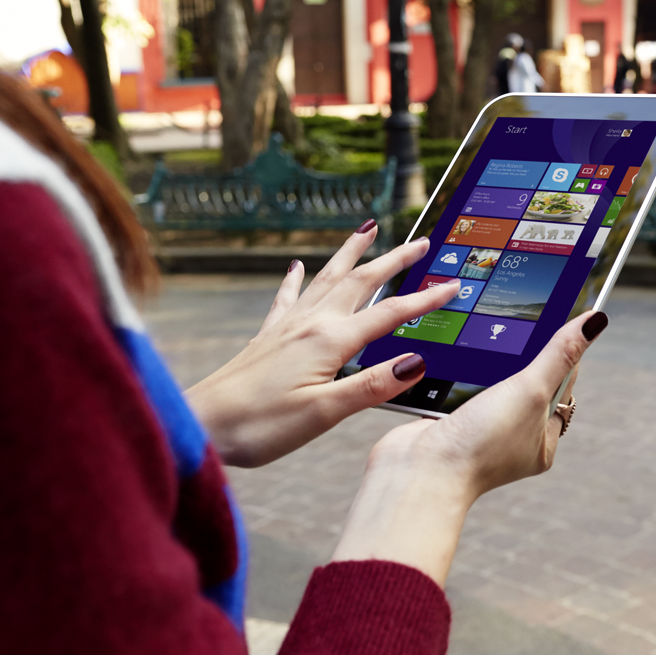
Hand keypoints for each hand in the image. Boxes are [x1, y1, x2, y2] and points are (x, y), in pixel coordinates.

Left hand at [184, 224, 460, 468]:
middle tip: (421, 241)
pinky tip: (296, 266)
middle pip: (361, 282)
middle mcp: (310, 324)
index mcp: (330, 341)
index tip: (453, 286)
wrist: (201, 425)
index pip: (389, 314)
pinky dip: (297, 279)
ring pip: (327, 279)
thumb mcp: (325, 412)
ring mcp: (286, 327)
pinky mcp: (267, 338)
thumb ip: (372, 385)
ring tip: (367, 229)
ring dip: (351, 254)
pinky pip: (288, 298)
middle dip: (393, 260)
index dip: (424, 300)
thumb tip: (417, 363)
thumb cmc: (259, 425)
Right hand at [330, 309, 608, 585]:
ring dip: (487, 361)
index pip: (561, 386)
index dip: (562, 352)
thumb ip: (559, 354)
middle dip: (521, 355)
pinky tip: (456, 353)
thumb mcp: (530, 390)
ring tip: (485, 333)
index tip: (559, 316)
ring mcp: (479, 430)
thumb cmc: (480, 445)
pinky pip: (460, 386)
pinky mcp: (448, 421)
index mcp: (541, 440)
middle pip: (526, 382)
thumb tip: (595, 320)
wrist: (418, 472)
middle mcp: (512, 438)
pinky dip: (459, 371)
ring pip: (491, 382)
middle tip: (518, 318)